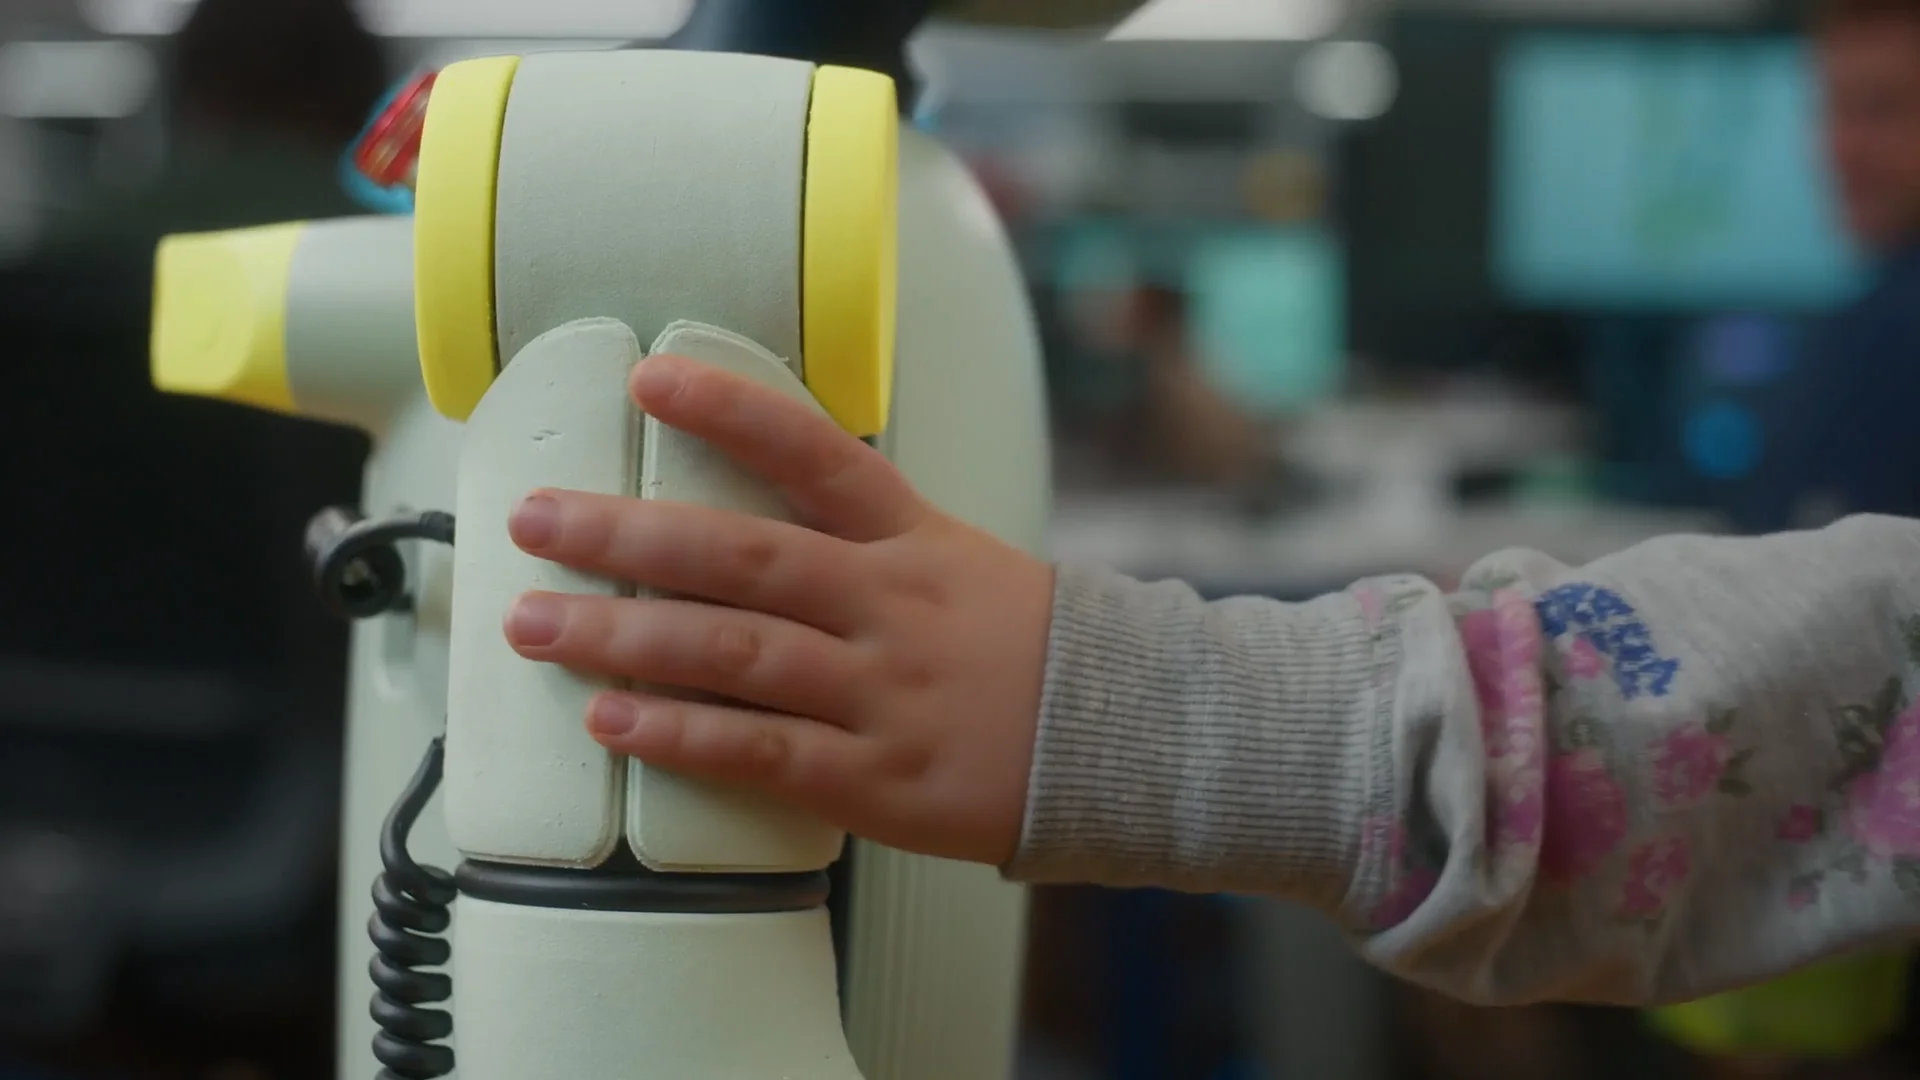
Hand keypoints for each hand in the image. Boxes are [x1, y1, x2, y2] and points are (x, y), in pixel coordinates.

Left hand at [500, 353, 1054, 866]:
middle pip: (745, 555)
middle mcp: (890, 603)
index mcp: (912, 539)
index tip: (649, 377)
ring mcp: (883, 690)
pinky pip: (761, 751)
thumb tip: (748, 509)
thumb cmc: (1023, 648)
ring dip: (624, 637)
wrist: (1120, 740)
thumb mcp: (956, 561)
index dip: (731, 410)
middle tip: (535, 519)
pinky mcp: (877, 776)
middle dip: (628, 535)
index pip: (816, 455)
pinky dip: (680, 735)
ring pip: (735, 653)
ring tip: (535, 627)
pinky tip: (612, 720)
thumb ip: (861, 537)